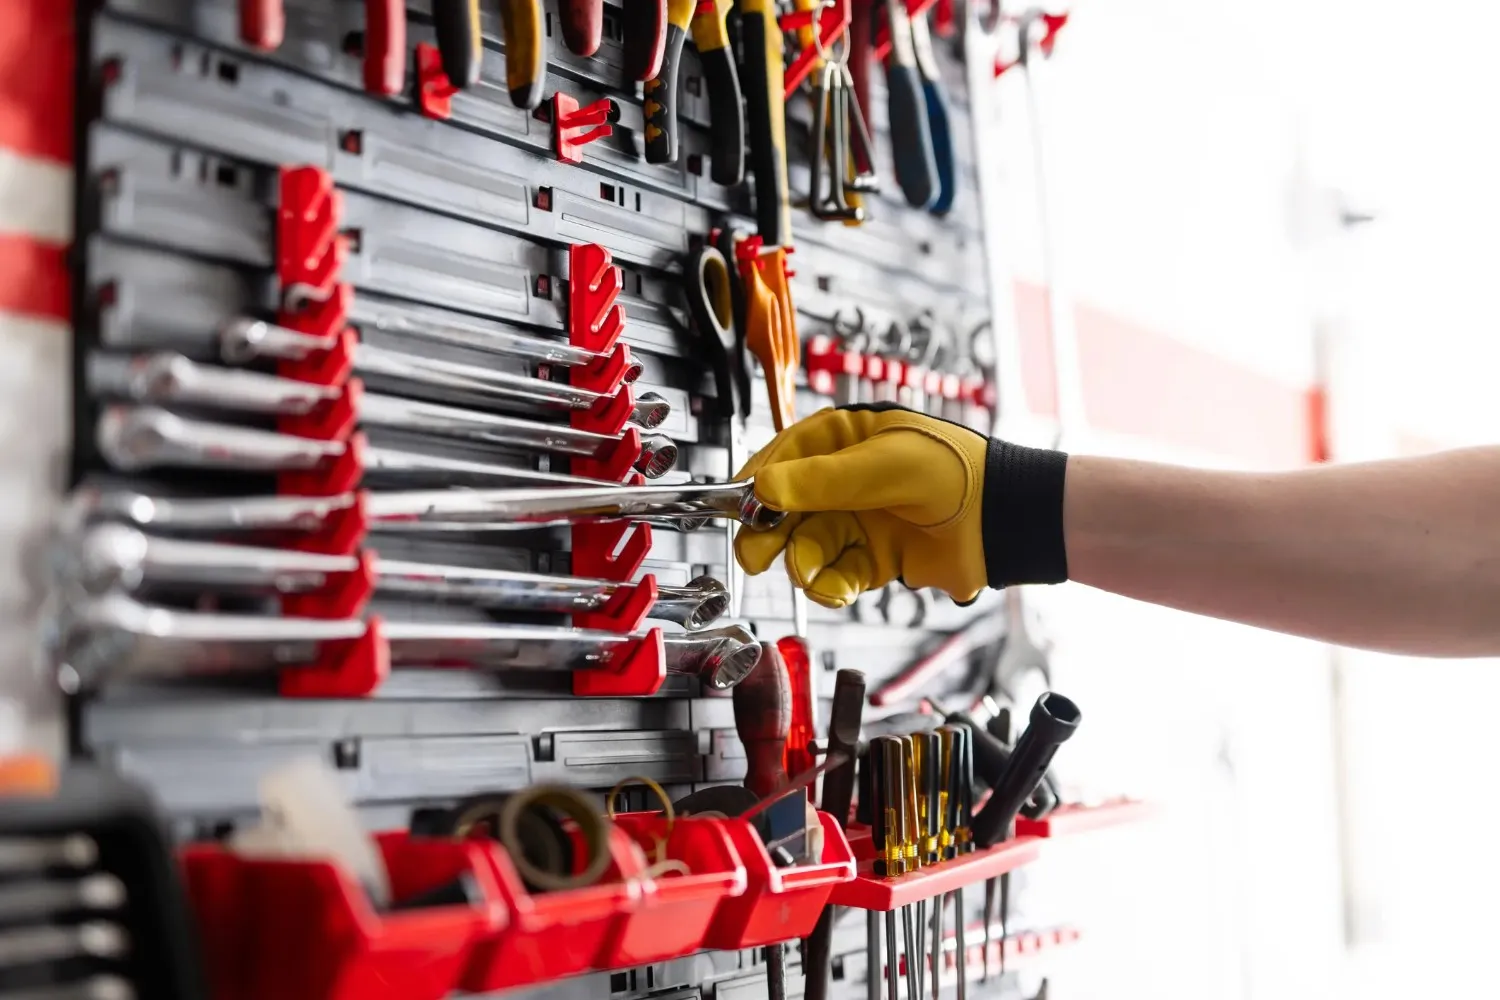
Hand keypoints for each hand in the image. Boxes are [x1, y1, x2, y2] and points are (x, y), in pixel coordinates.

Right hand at [734, 405, 991, 606]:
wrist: (1003, 522)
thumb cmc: (956, 472)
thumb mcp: (884, 465)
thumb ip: (822, 480)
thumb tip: (764, 487)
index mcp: (845, 439)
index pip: (784, 457)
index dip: (758, 484)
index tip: (740, 508)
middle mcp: (845, 480)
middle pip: (786, 508)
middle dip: (770, 533)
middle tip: (757, 554)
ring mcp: (859, 520)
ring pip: (807, 546)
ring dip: (804, 564)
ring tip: (812, 575)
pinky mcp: (874, 558)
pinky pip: (836, 574)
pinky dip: (832, 586)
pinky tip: (838, 589)